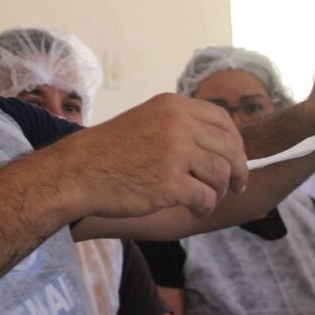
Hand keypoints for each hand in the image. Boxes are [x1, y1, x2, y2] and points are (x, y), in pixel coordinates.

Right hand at [51, 93, 247, 219]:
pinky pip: (206, 197)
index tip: (235, 160)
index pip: (222, 120)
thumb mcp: (145, 121)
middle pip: (229, 148)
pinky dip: (204, 207)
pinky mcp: (170, 183)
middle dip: (237, 171)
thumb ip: (178, 126)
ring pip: (222, 173)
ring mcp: (174, 153)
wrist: (77, 172)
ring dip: (219, 191)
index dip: (235, 143)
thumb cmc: (108, 152)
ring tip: (206, 199)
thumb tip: (219, 144)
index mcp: (172, 106)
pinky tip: (193, 208)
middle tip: (234, 187)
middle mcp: (177, 124)